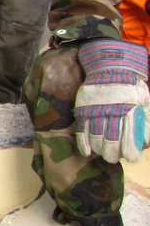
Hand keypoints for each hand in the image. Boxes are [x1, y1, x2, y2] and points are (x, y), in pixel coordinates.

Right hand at [75, 39, 149, 163]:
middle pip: (111, 139)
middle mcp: (113, 111)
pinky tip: (87, 152)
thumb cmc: (130, 86)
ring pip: (96, 136)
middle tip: (113, 158)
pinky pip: (82, 129)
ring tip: (102, 154)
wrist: (110, 67)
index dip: (130, 149)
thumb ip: (146, 120)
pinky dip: (84, 142)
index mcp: (130, 110)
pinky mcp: (84, 108)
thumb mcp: (145, 101)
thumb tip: (147, 140)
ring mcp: (96, 110)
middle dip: (112, 152)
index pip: (129, 135)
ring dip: (99, 149)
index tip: (130, 158)